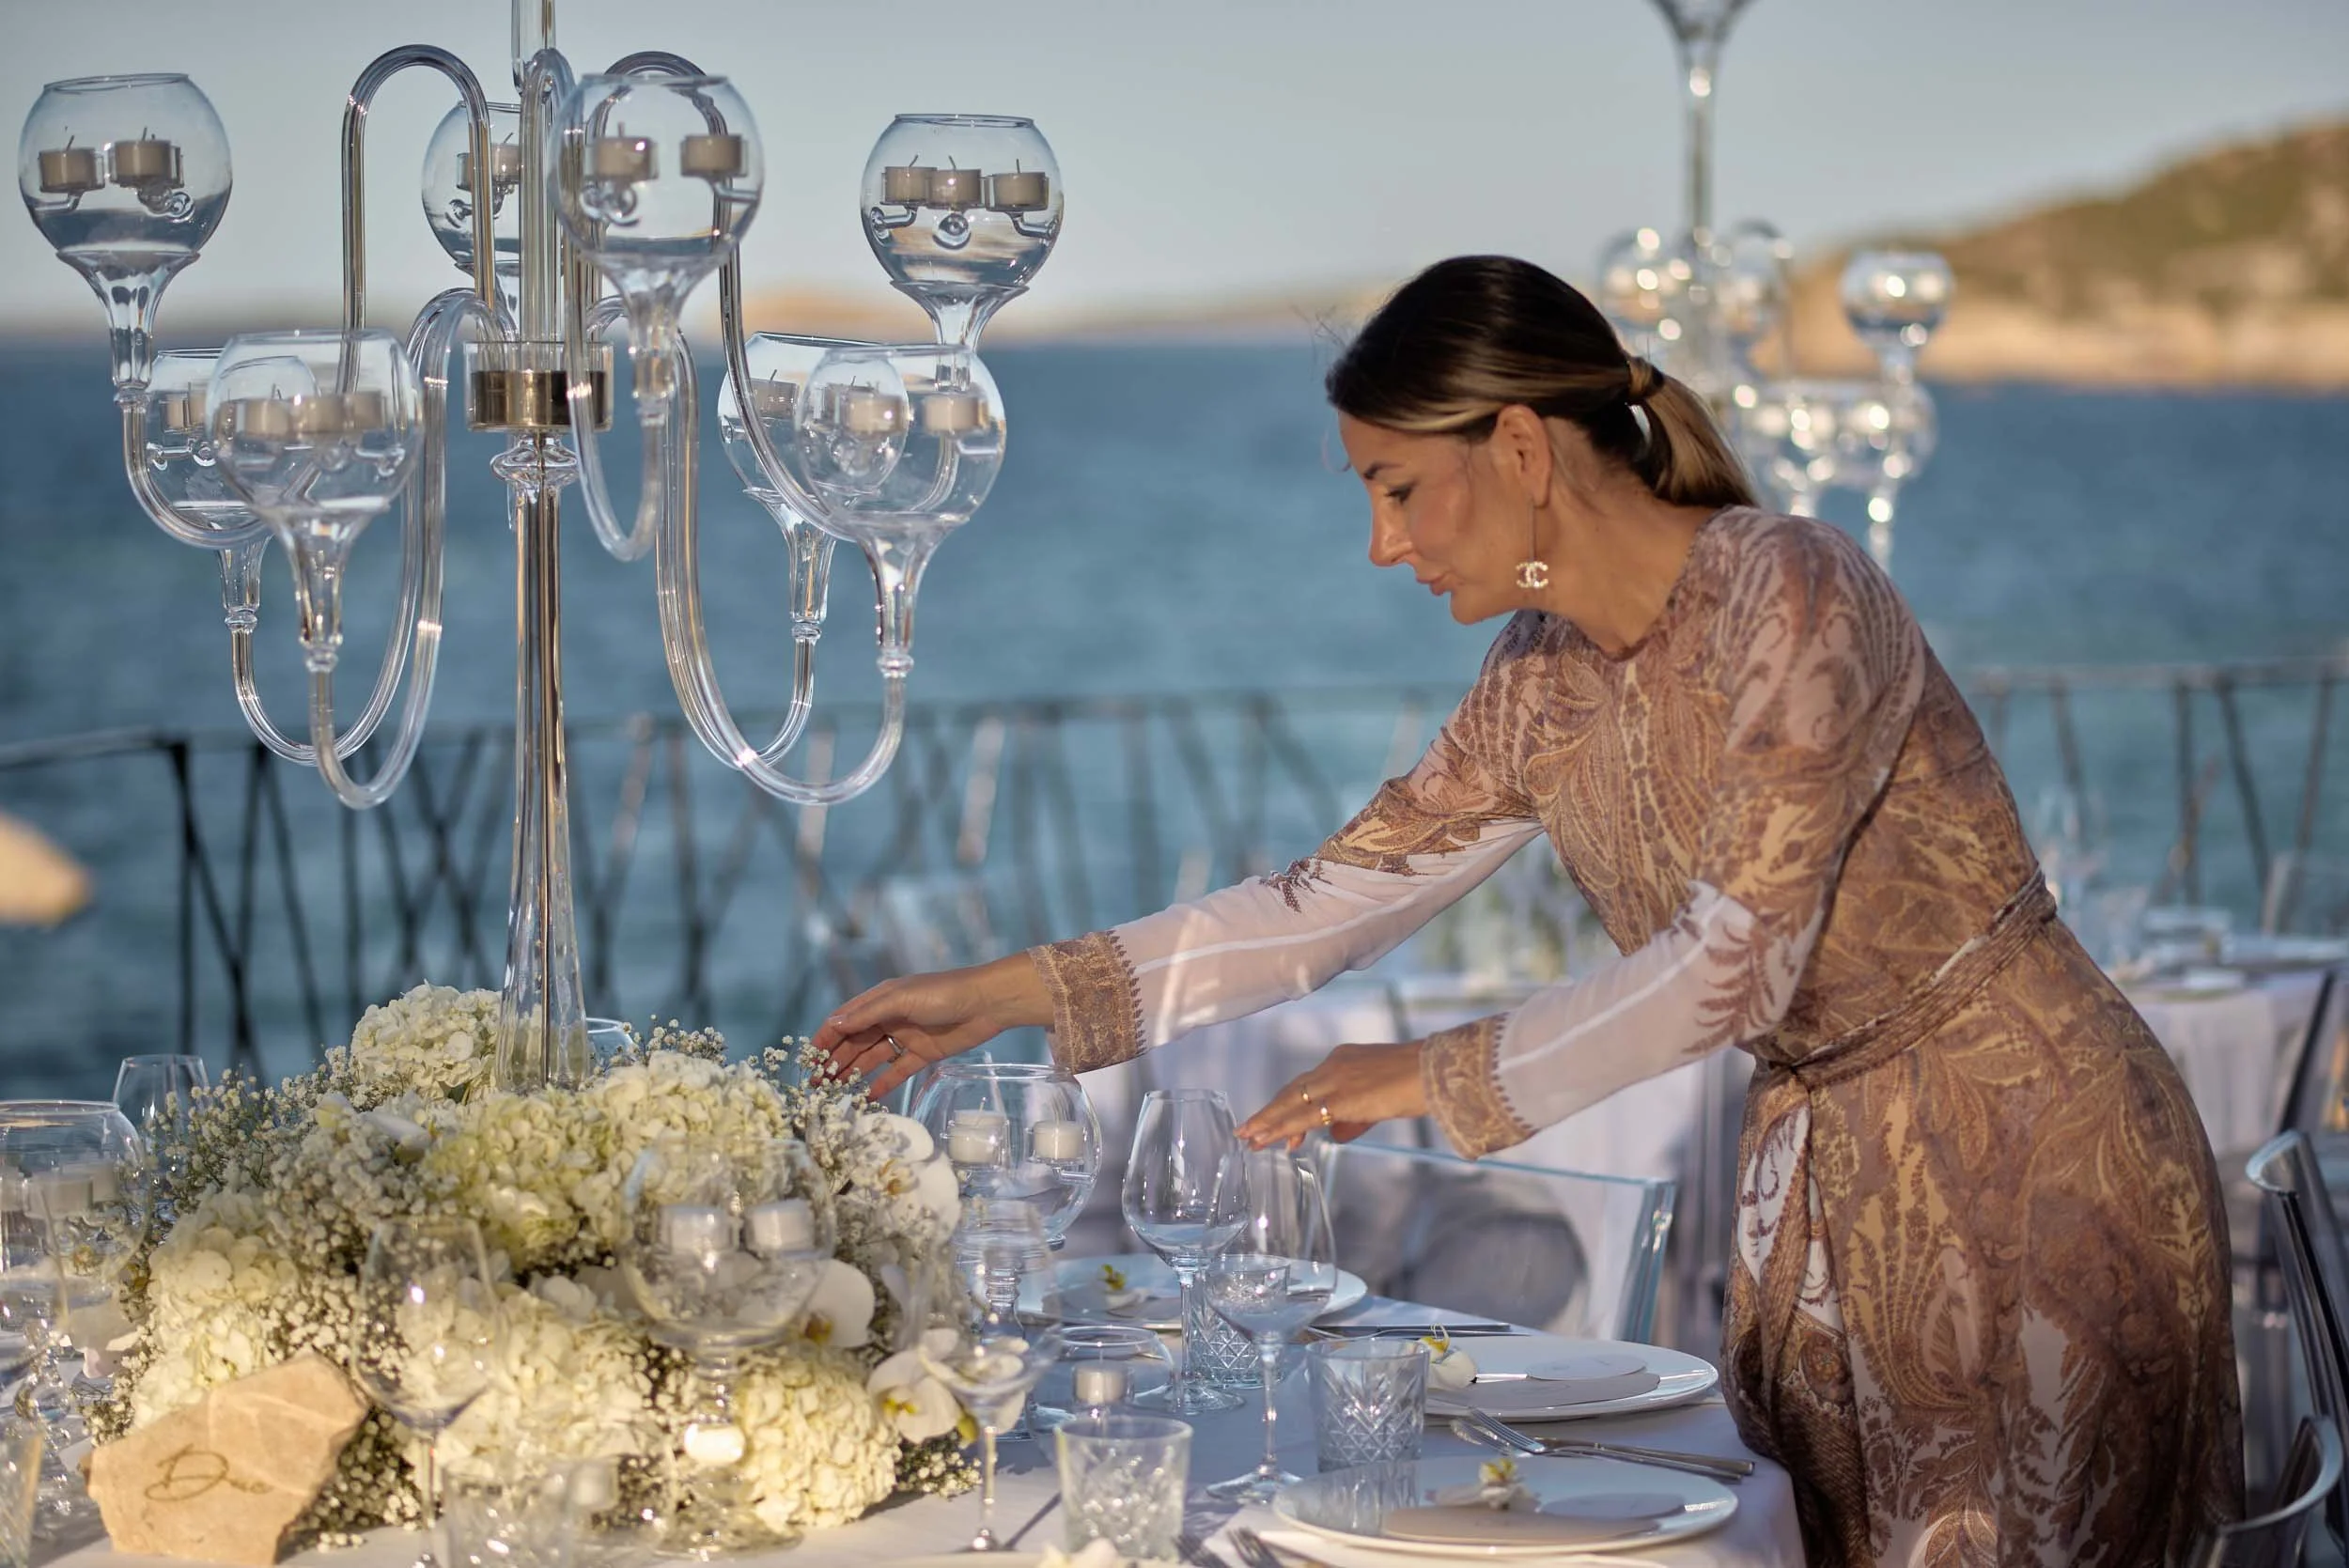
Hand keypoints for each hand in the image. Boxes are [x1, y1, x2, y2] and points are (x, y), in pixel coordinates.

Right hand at [810, 953, 1051, 1099]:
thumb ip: (868, 1013)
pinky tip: (868, 1098)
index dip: (825, 1038)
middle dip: (834, 1062)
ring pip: (872, 1059)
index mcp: (880, 1000)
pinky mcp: (923, 1054)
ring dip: (853, 1074)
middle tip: (816, 1086)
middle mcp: (889, 1018)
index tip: (808, 1060)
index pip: (844, 1021)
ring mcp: (905, 1037)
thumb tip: (834, 1024)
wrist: (987, 1003)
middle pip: (855, 1043)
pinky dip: (882, 1084)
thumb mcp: (902, 999)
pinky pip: (897, 1072)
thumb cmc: (943, 993)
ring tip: (835, 1094)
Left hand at [1238, 1041, 1429, 1149]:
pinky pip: (1302, 1115)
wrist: (1436, 1071)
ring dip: (1267, 1122)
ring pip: (1290, 1102)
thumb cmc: (1420, 1083)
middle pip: (1292, 1091)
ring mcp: (1335, 1080)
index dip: (1289, 1105)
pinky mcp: (1340, 1097)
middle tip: (1248, 1131)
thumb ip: (1355, 1117)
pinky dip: (1281, 1127)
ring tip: (1248, 1138)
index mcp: (1344, 1059)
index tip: (1277, 1126)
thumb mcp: (1381, 1098)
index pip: (1308, 1084)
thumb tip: (1335, 1134)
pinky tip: (1266, 1138)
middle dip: (1270, 1113)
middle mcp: (1334, 1065)